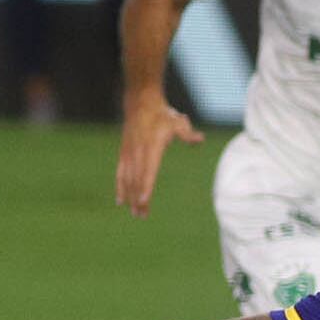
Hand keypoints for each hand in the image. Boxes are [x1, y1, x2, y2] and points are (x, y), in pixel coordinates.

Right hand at [116, 92, 202, 215]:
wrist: (140, 103)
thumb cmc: (162, 115)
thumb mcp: (177, 121)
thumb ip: (187, 133)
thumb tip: (199, 139)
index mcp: (151, 147)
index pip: (148, 170)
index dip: (146, 186)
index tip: (144, 200)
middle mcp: (138, 152)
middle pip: (137, 180)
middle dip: (138, 199)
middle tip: (141, 216)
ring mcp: (129, 153)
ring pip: (128, 179)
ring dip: (130, 197)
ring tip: (135, 213)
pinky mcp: (124, 153)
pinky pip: (120, 173)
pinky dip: (120, 187)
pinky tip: (121, 201)